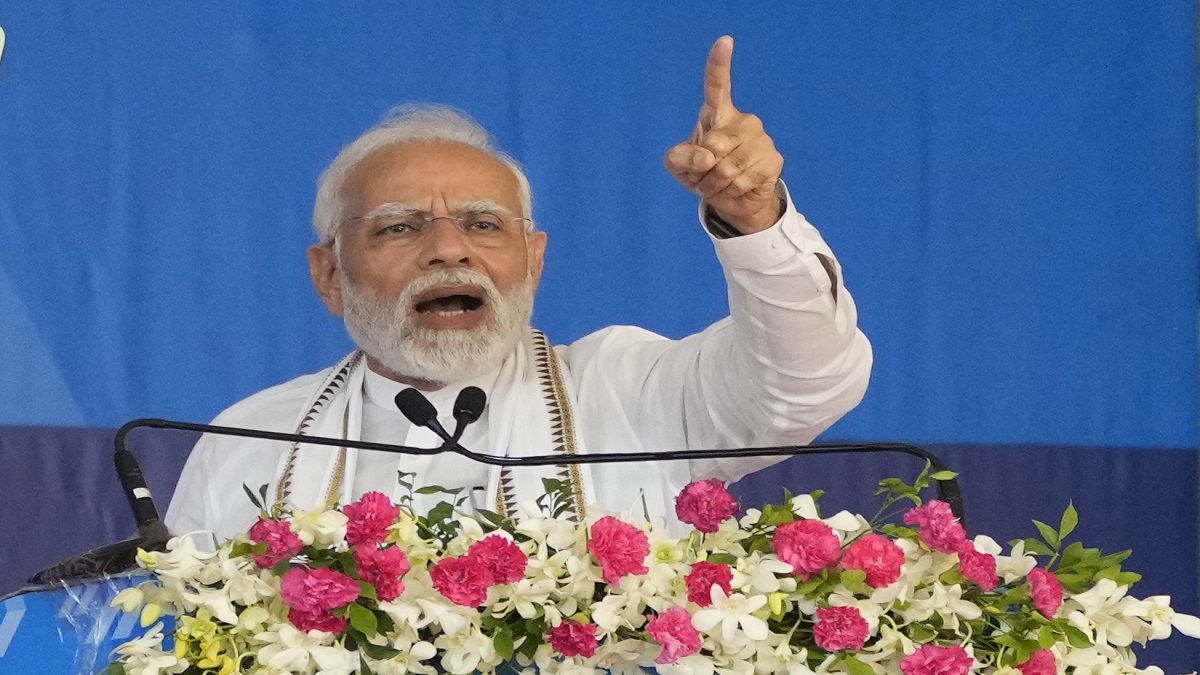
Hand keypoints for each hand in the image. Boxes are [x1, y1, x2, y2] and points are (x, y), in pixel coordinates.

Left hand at [664, 36, 784, 233]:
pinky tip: (736, 188)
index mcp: (718, 114)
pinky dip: (731, 192)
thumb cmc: (703, 173)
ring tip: (719, 184)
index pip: (718, 86)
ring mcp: (761, 139)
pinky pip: (743, 180)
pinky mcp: (773, 160)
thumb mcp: (678, 166)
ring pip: (728, 168)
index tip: (724, 41)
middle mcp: (743, 121)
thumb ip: (679, 157)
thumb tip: (707, 156)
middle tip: (705, 175)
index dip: (719, 64)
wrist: (732, 200)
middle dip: (703, 170)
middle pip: (715, 145)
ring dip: (716, 184)